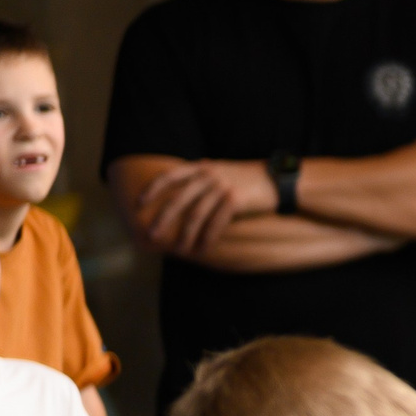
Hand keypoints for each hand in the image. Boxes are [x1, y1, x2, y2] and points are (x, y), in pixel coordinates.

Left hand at [132, 158, 279, 256]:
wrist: (277, 180)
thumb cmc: (249, 178)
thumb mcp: (222, 169)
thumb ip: (204, 174)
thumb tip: (184, 182)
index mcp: (203, 166)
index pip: (170, 176)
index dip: (153, 189)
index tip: (139, 203)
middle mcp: (209, 175)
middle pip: (178, 199)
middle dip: (163, 219)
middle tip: (151, 234)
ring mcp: (222, 187)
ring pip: (196, 215)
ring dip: (185, 235)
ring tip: (179, 249)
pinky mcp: (234, 201)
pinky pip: (216, 223)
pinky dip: (208, 238)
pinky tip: (203, 249)